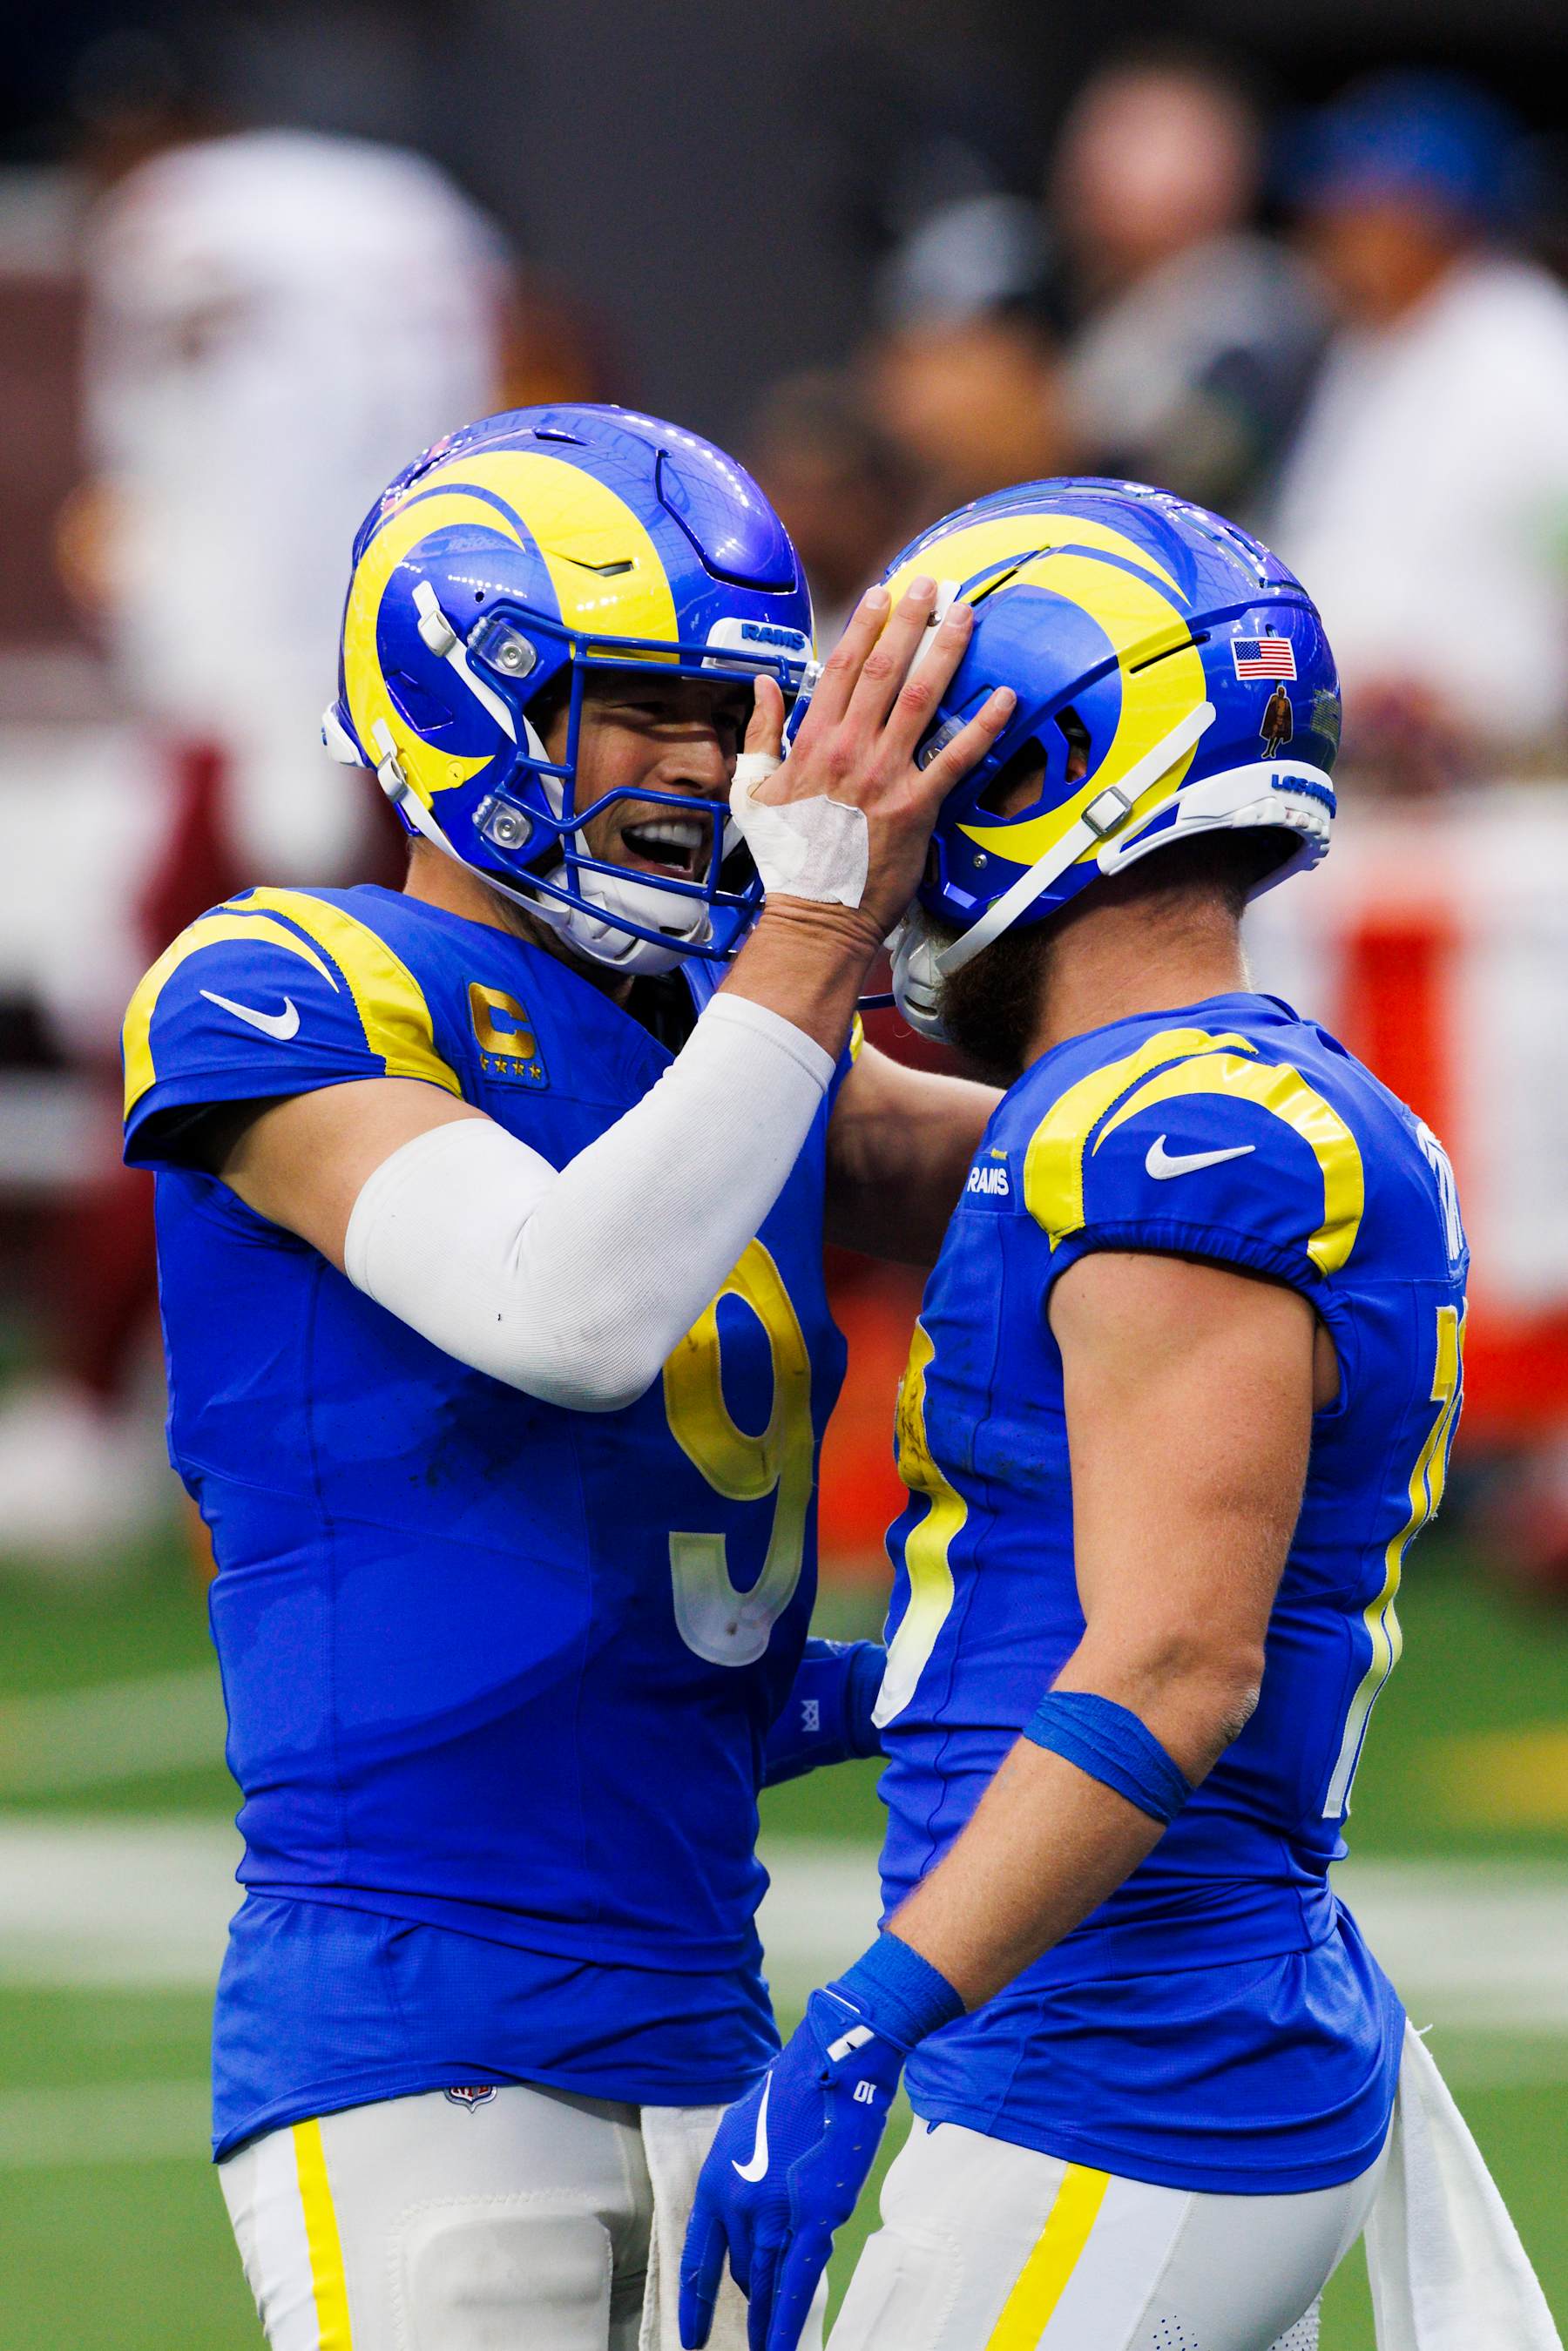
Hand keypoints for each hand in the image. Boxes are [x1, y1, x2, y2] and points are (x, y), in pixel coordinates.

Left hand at [679, 1990, 902, 2350]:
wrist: (832, 2065)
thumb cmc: (794, 2093)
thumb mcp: (745, 2133)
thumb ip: (743, 2181)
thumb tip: (752, 2218)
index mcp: (715, 2182)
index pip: (698, 2260)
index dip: (694, 2304)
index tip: (692, 2337)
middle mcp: (737, 2203)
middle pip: (742, 2274)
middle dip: (751, 2301)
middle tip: (759, 2327)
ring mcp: (775, 2214)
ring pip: (766, 2286)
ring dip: (767, 2322)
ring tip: (767, 2350)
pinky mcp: (814, 2220)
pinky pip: (795, 2287)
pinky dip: (786, 2325)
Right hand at [737, 581, 1014, 941]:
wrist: (816, 914)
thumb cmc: (786, 858)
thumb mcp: (753, 792)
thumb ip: (759, 734)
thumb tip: (761, 686)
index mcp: (811, 743)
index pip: (840, 668)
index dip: (864, 626)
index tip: (883, 594)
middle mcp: (850, 750)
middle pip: (884, 670)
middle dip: (910, 620)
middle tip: (932, 585)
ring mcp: (886, 776)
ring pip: (920, 698)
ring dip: (946, 651)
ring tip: (965, 615)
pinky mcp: (917, 806)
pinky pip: (956, 757)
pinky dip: (982, 725)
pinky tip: (1004, 696)